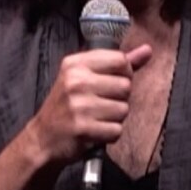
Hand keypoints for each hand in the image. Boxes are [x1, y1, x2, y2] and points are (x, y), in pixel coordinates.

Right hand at [27, 44, 152, 167]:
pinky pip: (116, 130)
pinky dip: (109, 135)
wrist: (42, 139)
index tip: (113, 82)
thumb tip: (147, 50)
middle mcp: (76, 81)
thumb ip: (117, 63)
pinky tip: (95, 131)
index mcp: (75, 64)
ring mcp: (79, 105)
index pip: (120, 59)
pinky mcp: (83, 128)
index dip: (124, 73)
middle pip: (125, 86)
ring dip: (115, 118)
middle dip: (119, 99)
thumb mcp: (84, 77)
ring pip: (123, 110)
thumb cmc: (67, 106)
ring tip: (96, 118)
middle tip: (100, 105)